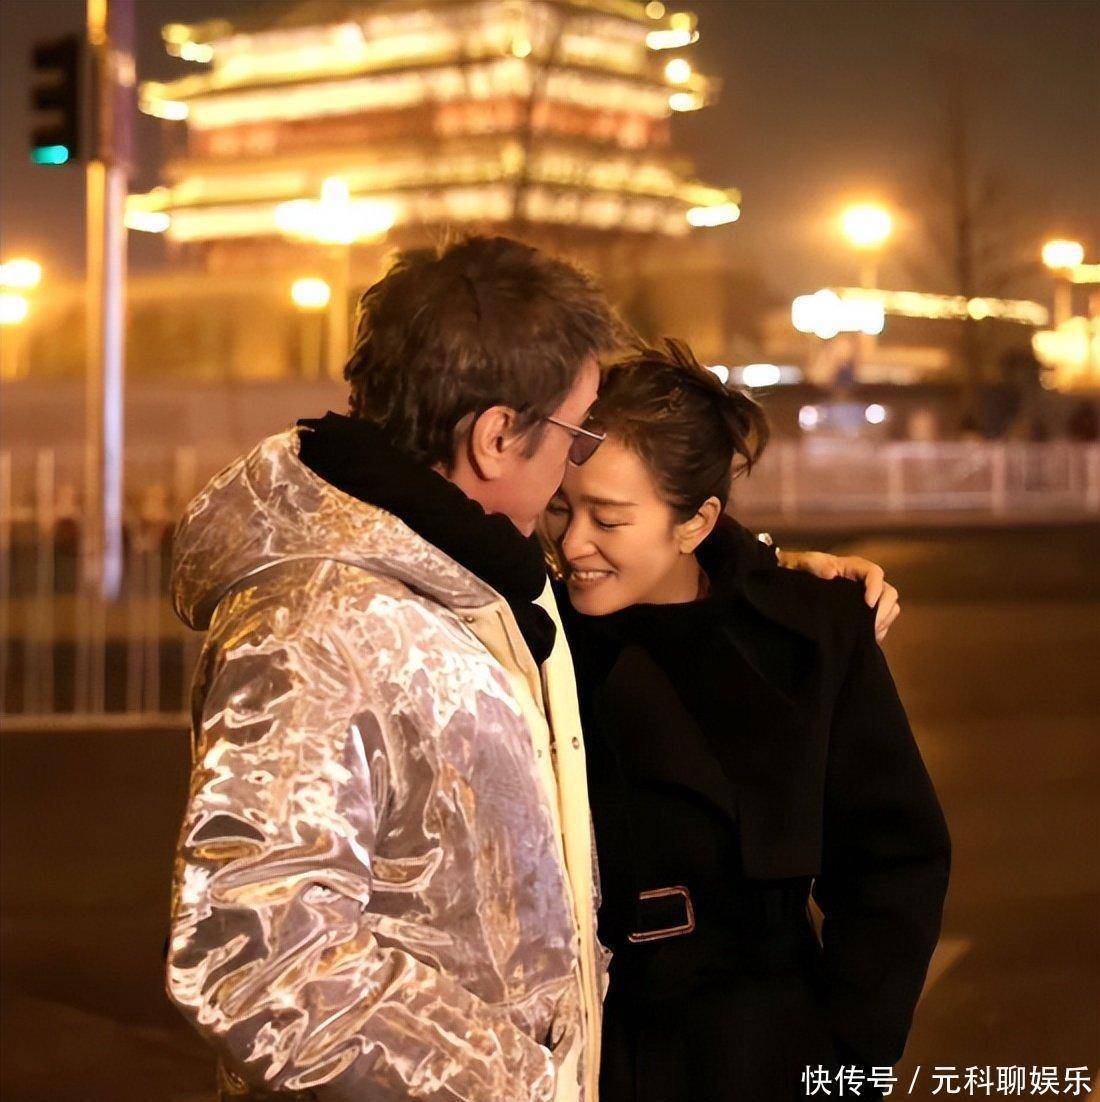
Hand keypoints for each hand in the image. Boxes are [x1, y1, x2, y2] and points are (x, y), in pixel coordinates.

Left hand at [776, 550, 899, 642]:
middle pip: (888, 593)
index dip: (875, 588)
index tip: (868, 604)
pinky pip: (882, 622)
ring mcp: (866, 598)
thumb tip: (831, 574)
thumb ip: (815, 564)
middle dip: (883, 611)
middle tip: (869, 627)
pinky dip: (878, 631)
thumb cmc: (800, 568)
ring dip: (882, 622)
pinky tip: (862, 639)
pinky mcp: (864, 613)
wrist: (793, 581)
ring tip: (865, 634)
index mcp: (853, 567)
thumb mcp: (804, 562)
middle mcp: (864, 582)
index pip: (875, 573)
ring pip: (889, 608)